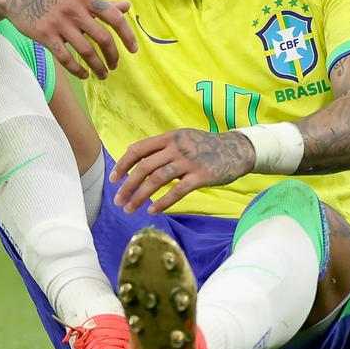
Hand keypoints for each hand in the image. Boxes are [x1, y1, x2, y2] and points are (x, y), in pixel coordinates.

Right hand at [0, 0, 136, 78]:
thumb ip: (103, 3)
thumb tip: (127, 5)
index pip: (114, 17)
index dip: (127, 35)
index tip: (133, 50)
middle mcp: (75, 9)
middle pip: (103, 38)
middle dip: (113, 56)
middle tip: (114, 66)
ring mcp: (59, 22)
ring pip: (86, 51)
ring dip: (97, 67)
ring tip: (102, 75)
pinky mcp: (45, 35)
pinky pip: (65, 58)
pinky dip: (77, 70)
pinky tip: (84, 75)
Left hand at [110, 129, 255, 214]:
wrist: (236, 149)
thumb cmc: (205, 146)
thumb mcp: (182, 138)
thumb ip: (161, 146)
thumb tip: (133, 154)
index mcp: (169, 137)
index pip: (138, 149)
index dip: (123, 165)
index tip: (113, 179)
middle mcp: (176, 147)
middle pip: (144, 167)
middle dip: (127, 186)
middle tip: (118, 202)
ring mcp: (188, 161)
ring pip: (157, 180)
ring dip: (140, 197)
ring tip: (130, 209)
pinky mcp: (201, 176)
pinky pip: (177, 191)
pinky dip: (163, 202)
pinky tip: (153, 211)